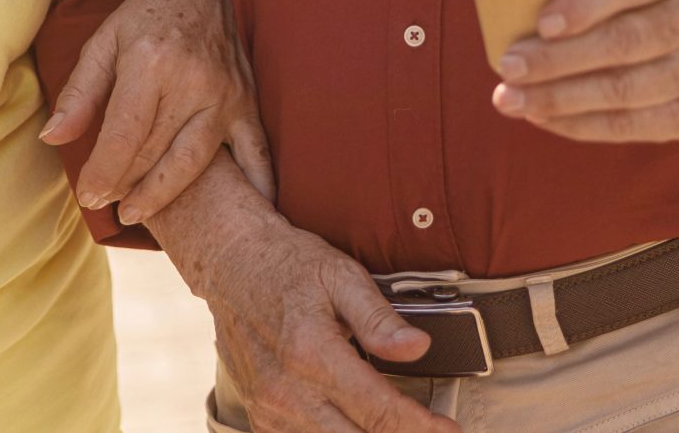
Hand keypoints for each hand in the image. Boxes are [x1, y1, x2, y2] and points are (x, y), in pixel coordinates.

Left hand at [41, 0, 273, 224]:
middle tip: (108, 205)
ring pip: (192, 163)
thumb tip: (53, 138)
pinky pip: (255, 153)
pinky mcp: (248, 103)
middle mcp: (192, 82)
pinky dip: (253, 186)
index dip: (102, 174)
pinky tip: (243, 212)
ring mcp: (225, 96)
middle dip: (125, 187)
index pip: (123, 137)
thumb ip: (79, 91)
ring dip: (163, 195)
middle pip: (153, 154)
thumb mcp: (105, 40)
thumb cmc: (149, 13)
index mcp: (151, 63)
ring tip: (138, 212)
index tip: (88, 196)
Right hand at [192, 201, 458, 432]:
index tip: (448, 429)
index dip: (420, 428)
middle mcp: (286, 391)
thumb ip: (379, 318)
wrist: (231, 262)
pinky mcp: (259, 414)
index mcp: (312, 354)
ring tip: (396, 427)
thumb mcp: (340, 275)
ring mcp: (269, 408)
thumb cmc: (287, 263)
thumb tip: (418, 348)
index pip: (379, 411)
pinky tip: (354, 425)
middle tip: (429, 430)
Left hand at [489, 0, 678, 141]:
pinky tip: (548, 120)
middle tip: (507, 66)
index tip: (542, 23)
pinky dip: (583, 125)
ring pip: (618, 91)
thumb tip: (531, 10)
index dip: (583, 3)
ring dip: (557, 99)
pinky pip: (632, 124)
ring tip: (512, 100)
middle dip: (554, 60)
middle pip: (618, 43)